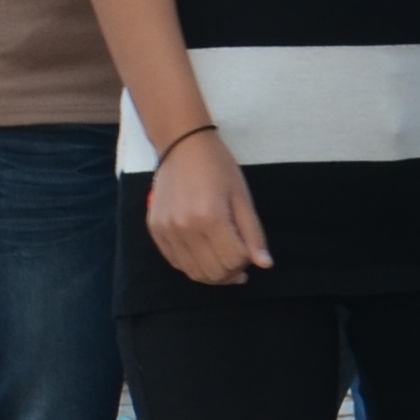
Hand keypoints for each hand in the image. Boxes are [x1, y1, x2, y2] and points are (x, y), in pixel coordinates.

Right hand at [144, 126, 270, 286]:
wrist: (181, 146)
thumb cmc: (218, 167)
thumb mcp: (242, 197)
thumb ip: (253, 234)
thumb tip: (264, 265)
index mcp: (211, 217)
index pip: (233, 260)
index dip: (246, 261)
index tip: (248, 250)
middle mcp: (185, 228)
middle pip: (213, 272)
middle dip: (231, 272)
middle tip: (238, 261)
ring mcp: (167, 231)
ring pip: (193, 272)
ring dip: (212, 274)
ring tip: (222, 261)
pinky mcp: (155, 230)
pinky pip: (176, 262)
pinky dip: (193, 265)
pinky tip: (203, 253)